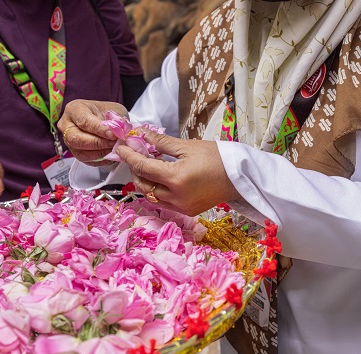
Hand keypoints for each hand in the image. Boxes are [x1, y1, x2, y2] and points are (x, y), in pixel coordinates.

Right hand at [58, 100, 127, 166]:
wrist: (107, 120)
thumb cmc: (107, 113)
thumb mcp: (114, 110)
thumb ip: (116, 119)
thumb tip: (120, 129)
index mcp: (74, 109)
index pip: (83, 121)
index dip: (98, 129)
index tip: (112, 134)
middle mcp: (67, 126)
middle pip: (77, 139)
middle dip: (98, 143)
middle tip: (113, 143)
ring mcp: (69, 141)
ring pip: (80, 153)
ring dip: (100, 153)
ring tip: (114, 149)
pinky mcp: (76, 153)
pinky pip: (87, 161)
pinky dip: (101, 160)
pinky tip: (111, 154)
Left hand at [116, 131, 240, 215]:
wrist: (239, 177)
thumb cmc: (217, 157)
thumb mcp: (188, 146)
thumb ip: (161, 143)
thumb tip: (141, 135)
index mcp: (177, 178)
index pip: (143, 167)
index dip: (129, 157)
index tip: (121, 148)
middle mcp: (176, 197)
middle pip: (143, 185)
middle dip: (135, 170)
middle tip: (134, 155)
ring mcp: (181, 207)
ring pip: (150, 196)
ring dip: (144, 181)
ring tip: (147, 166)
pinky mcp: (186, 211)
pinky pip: (163, 202)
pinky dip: (156, 191)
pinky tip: (160, 178)